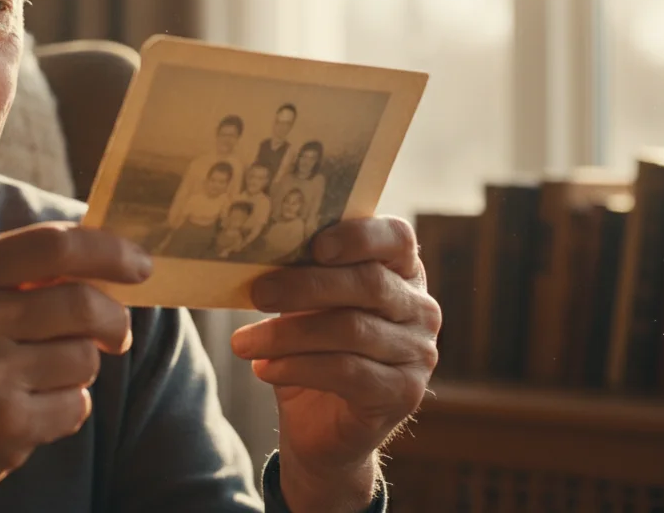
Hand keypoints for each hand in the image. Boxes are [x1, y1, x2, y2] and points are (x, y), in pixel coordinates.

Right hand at [0, 223, 152, 512]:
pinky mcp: (2, 423)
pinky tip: (28, 414)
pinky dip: (66, 410)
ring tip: (40, 380)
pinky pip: (76, 405)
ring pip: (85, 357)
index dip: (109, 251)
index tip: (140, 265)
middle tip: (115, 333)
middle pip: (82, 302)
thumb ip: (18, 276)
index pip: (54, 244)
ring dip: (80, 371)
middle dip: (113, 320)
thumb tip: (108, 259)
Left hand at [230, 217, 439, 511]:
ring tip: (243, 343)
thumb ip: (301, 275)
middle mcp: (420, 308)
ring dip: (288, 334)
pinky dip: (298, 367)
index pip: (396, 238)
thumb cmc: (312, 350)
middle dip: (305, 286)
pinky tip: (264, 369)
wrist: (322, 427)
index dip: (358, 236)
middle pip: (368, 283)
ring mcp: (418, 352)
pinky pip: (347, 372)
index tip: (314, 246)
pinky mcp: (403, 393)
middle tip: (256, 294)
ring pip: (351, 330)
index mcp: (401, 271)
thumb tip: (257, 252)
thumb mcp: (306, 306)